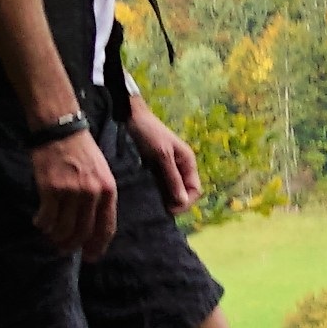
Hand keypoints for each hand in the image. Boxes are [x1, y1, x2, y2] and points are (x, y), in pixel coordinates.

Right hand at [31, 120, 117, 253]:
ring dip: (55, 236)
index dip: (97, 246)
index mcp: (108, 190)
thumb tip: (92, 225)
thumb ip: (100, 197)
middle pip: (83, 232)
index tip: (90, 257)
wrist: (61, 129)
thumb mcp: (102, 173)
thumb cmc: (81, 151)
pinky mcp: (50, 188)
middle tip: (63, 250)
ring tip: (50, 235)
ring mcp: (71, 192)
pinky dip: (42, 223)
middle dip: (72, 245)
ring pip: (63, 228)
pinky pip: (46, 217)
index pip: (106, 227)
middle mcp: (92, 194)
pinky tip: (39, 222)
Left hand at [131, 97, 200, 215]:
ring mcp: (169, 167)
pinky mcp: (157, 167)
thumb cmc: (149, 133)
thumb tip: (182, 201)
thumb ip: (173, 178)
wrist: (131, 117)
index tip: (170, 210)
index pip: (195, 189)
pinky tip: (148, 195)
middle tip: (160, 209)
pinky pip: (161, 184)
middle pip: (185, 191)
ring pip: (173, 189)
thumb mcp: (162, 155)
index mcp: (188, 161)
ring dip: (166, 198)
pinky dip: (158, 191)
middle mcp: (181, 166)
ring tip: (153, 204)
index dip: (186, 202)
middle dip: (176, 202)